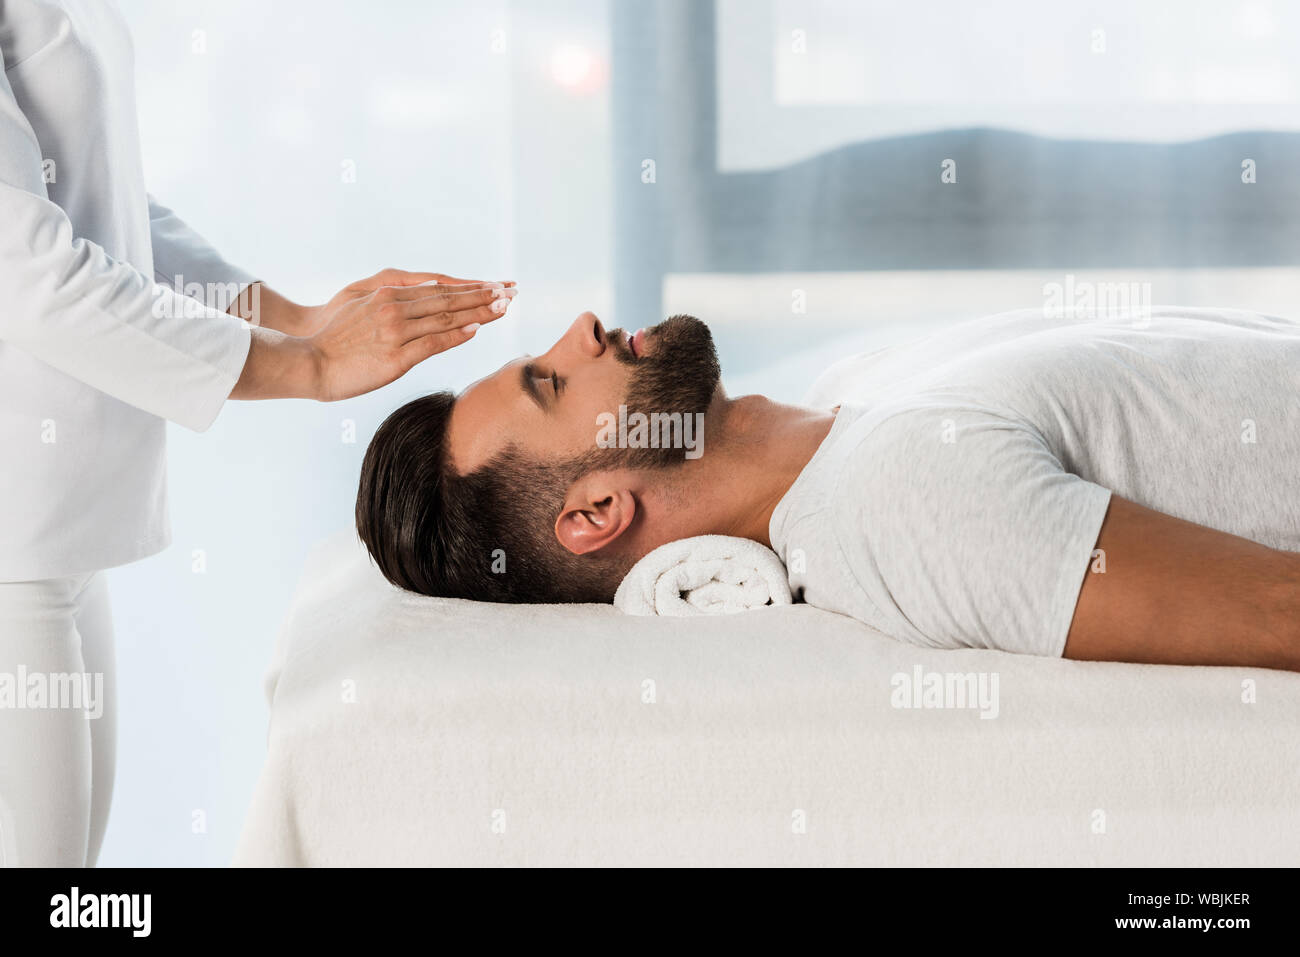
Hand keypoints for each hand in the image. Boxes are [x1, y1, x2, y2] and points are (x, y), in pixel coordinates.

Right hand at [306, 268, 516, 401]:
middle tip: (511, 292)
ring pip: (445, 318)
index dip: (470, 288)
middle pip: (448, 299)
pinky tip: (475, 331)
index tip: (494, 286)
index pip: (439, 289)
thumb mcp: (361, 308)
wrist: (310, 362)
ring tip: (503, 307)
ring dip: (478, 312)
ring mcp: (396, 333)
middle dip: (482, 296)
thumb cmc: (334, 340)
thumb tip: (418, 300)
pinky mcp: (395, 358)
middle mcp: (394, 309)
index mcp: (388, 295)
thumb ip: (391, 302)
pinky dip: (456, 336)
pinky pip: (432, 344)